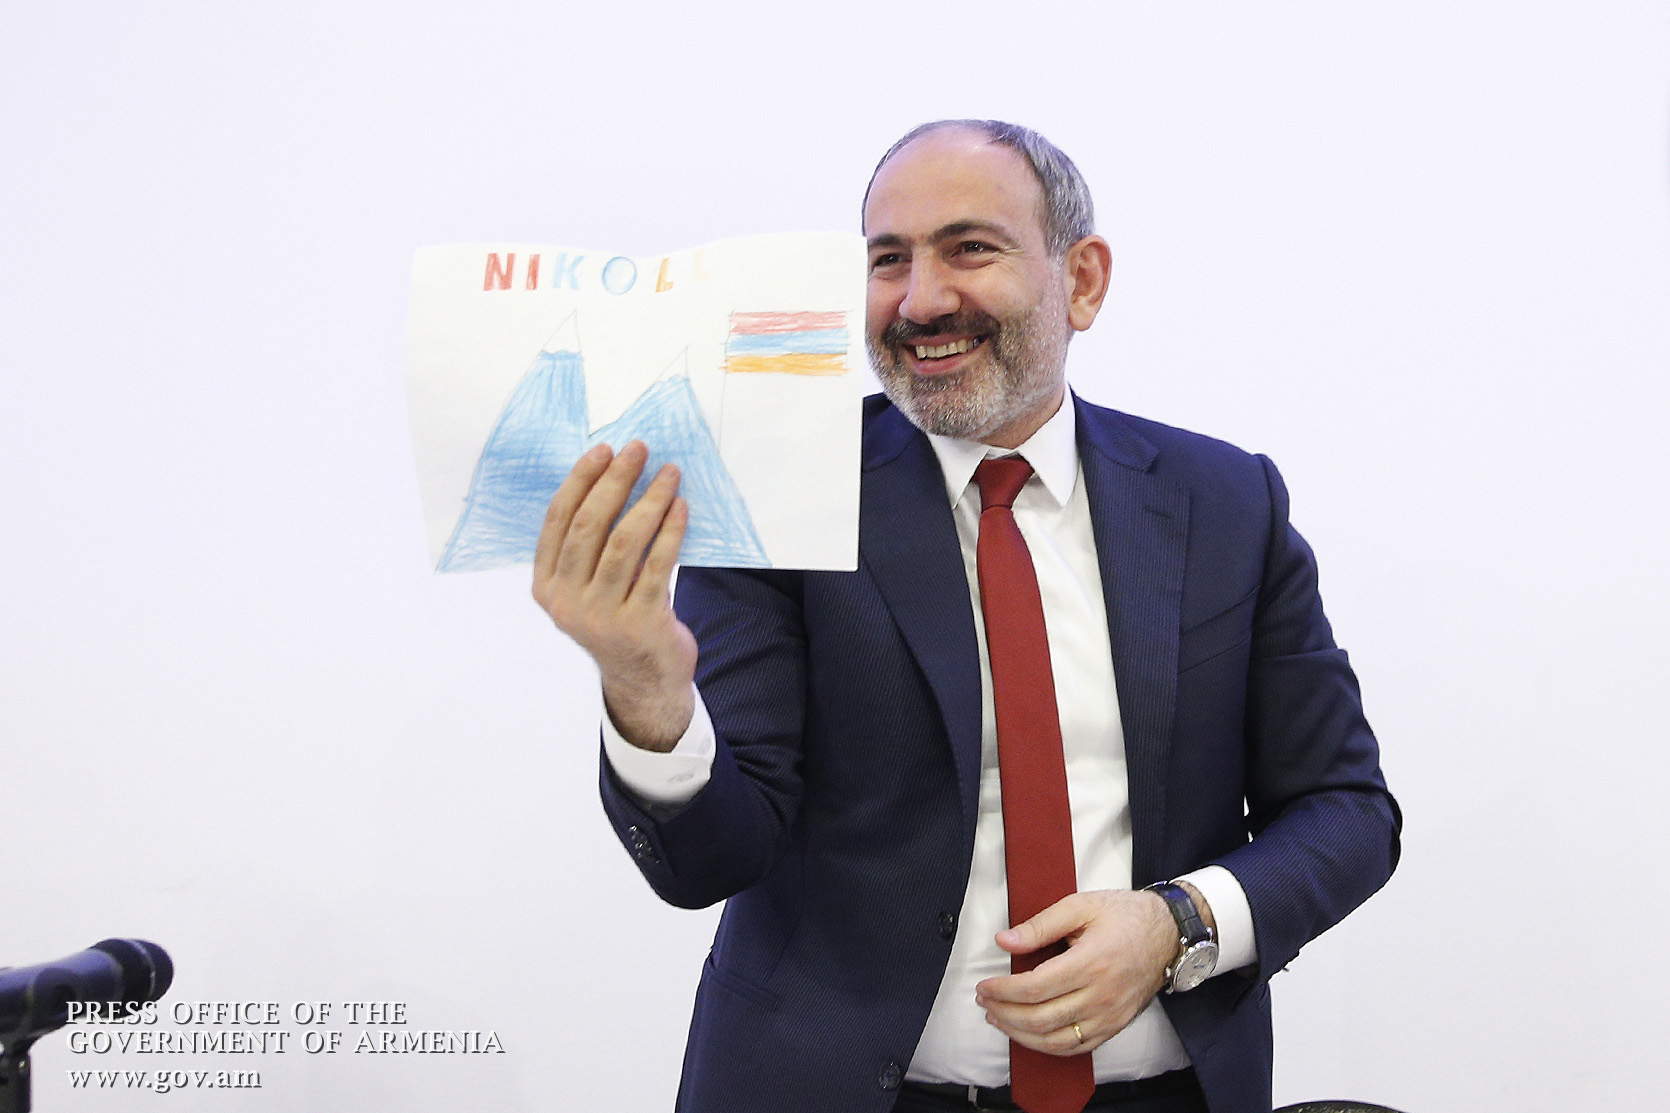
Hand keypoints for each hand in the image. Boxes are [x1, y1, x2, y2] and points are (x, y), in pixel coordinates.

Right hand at [532, 441, 697, 751]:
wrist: (645, 681)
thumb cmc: (618, 619)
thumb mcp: (588, 587)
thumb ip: (589, 546)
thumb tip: (615, 475)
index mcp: (546, 586)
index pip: (558, 520)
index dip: (580, 480)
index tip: (604, 450)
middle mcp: (566, 602)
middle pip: (589, 525)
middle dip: (615, 481)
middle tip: (638, 450)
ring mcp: (601, 615)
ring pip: (624, 542)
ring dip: (649, 500)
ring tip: (669, 473)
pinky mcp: (640, 623)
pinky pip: (657, 565)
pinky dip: (671, 531)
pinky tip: (681, 507)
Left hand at [974, 889, 1176, 1055]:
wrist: (1168, 933)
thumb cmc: (1125, 915)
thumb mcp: (1080, 906)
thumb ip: (1040, 925)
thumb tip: (1004, 941)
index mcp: (1091, 962)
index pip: (1035, 988)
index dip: (1003, 990)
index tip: (984, 985)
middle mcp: (1102, 995)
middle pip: (1040, 1017)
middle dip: (1005, 1012)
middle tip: (984, 1000)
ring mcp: (1110, 1015)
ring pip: (1056, 1039)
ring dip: (1020, 1034)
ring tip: (998, 1018)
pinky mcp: (1115, 1025)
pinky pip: (1076, 1047)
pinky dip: (1047, 1046)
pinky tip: (1029, 1034)